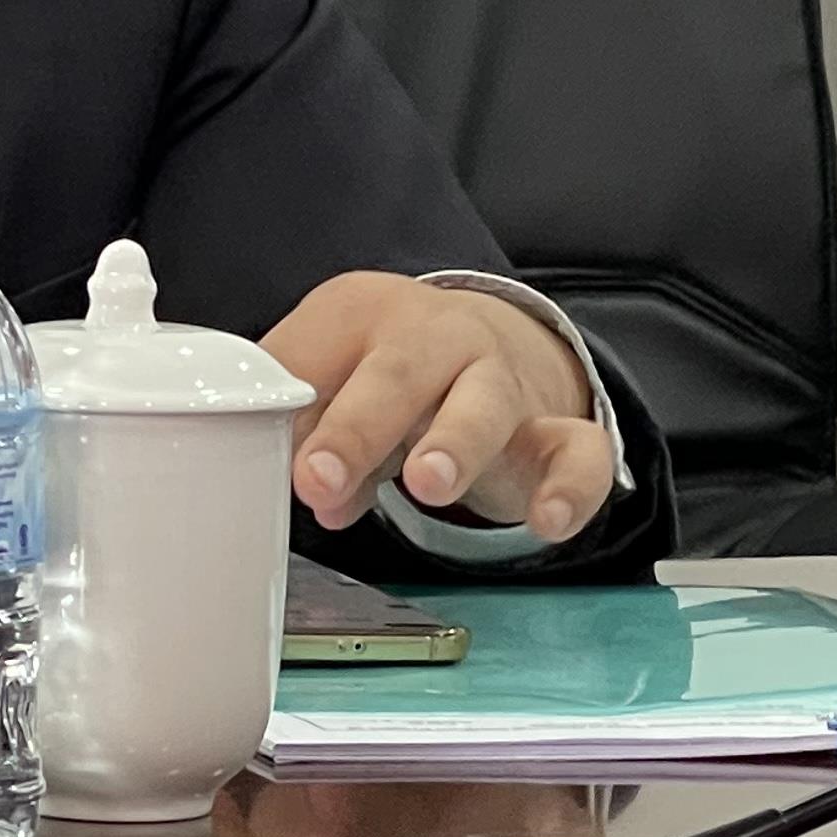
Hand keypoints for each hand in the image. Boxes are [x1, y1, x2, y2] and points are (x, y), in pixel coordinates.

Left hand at [260, 273, 611, 545]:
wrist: (498, 338)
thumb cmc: (393, 368)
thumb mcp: (340, 381)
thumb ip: (314, 435)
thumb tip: (314, 496)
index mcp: (362, 313)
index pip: (313, 359)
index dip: (286, 412)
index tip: (260, 455)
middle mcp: (436, 334)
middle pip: (396, 374)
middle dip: (355, 428)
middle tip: (318, 478)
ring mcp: (500, 377)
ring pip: (483, 403)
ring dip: (454, 443)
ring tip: (426, 485)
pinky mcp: (554, 426)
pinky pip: (575, 451)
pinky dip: (568, 487)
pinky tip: (546, 522)